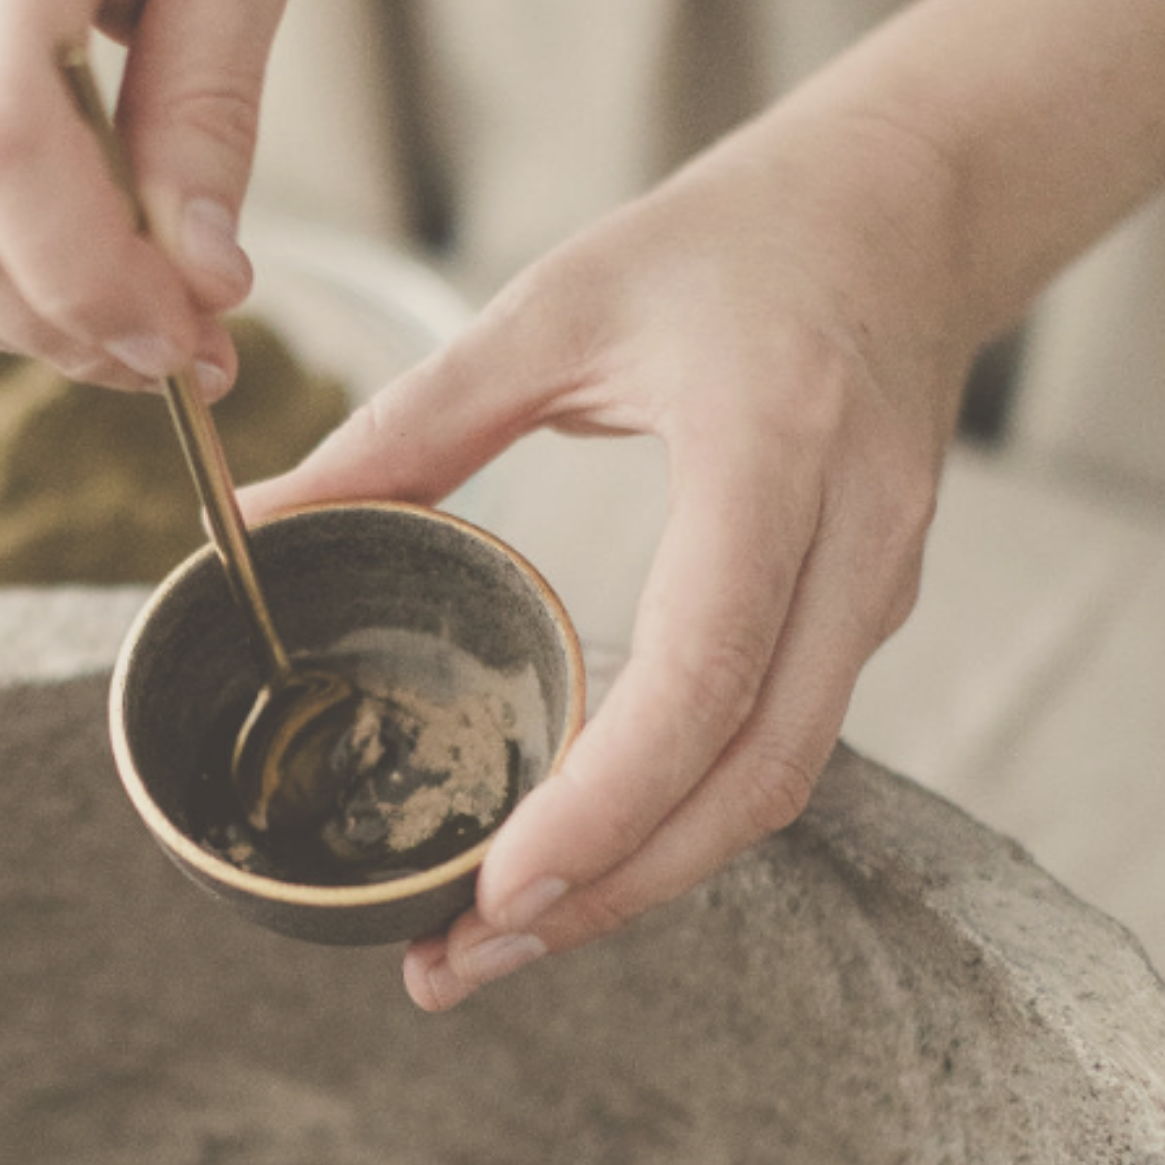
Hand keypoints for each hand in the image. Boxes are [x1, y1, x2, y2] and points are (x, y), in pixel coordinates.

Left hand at [245, 94, 985, 1008]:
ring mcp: (878, 591)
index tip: (499, 890)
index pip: (706, 668)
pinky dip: (678, 821)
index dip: (607, 800)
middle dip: (612, 892)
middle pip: (754, 778)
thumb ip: (408, 424)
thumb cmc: (727, 241)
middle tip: (463, 958)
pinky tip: (577, 849)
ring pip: (775, 787)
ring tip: (496, 938)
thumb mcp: (557, 303)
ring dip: (643, 881)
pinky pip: (776, 749)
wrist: (907, 206)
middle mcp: (855, 542)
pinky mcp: (867, 618)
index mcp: (775, 451)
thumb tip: (257, 522)